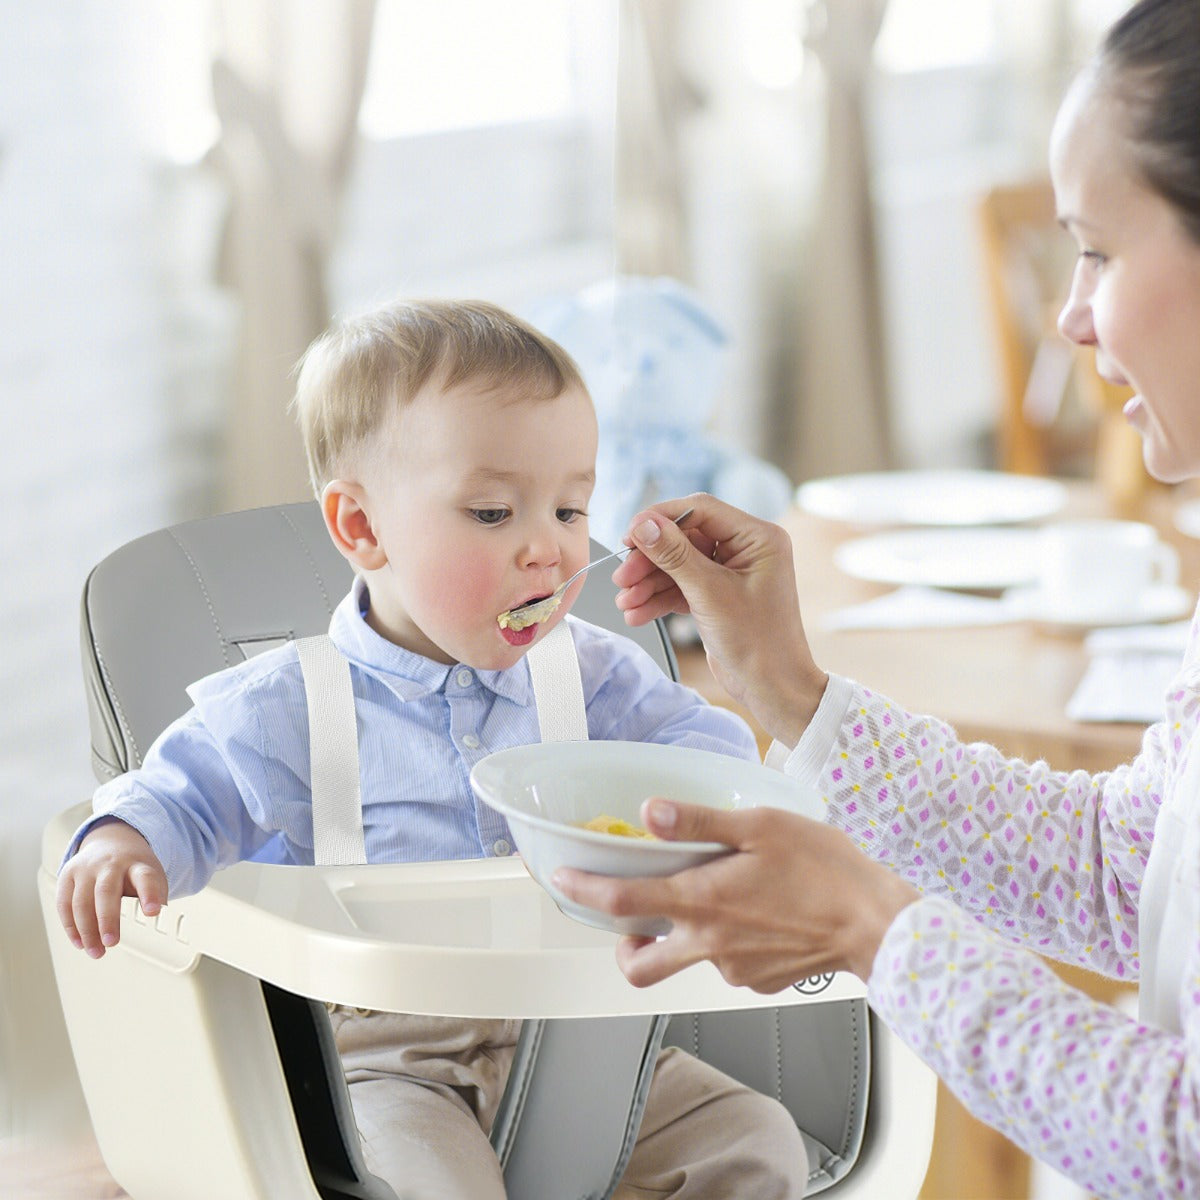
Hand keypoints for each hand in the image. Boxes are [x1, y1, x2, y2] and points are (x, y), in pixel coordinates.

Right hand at [56, 817, 167, 957]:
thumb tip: (158, 924)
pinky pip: (64, 904)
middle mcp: (110, 864)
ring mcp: (86, 868)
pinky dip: (70, 927)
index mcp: (137, 864)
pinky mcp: (68, 875)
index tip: (153, 912)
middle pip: (106, 890)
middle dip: (107, 919)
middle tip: (111, 942)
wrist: (112, 842)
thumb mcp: (151, 874)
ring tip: (96, 952)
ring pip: (81, 901)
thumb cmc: (134, 868)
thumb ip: (155, 896)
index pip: (145, 877)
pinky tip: (80, 943)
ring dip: (87, 931)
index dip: (150, 894)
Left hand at [553, 798, 918, 991]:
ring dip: (680, 936)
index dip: (582, 890)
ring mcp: (733, 969)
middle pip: (638, 966)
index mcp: (703, 901)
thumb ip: (700, 822)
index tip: (560, 878)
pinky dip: (724, 941)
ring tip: (710, 900)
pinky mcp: (758, 982)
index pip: (621, 902)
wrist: (878, 925)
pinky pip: (724, 964)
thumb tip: (650, 814)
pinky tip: (754, 914)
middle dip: (621, 945)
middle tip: (630, 918)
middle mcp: (709, 943)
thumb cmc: (825, 869)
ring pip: (685, 961)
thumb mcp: (760, 826)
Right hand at [612, 494, 826, 747]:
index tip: (630, 535)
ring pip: (678, 564)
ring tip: (625, 602)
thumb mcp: (710, 594)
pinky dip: (659, 598)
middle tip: (623, 577)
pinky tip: (638, 613)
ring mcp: (730, 573)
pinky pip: (681, 586)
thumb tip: (644, 524)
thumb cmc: (759, 644)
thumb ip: (674, 555)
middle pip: (683, 539)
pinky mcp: (717, 595)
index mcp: (758, 538)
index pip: (700, 510)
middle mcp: (746, 550)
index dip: (661, 519)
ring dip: (649, 583)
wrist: (772, 689)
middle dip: (650, 560)